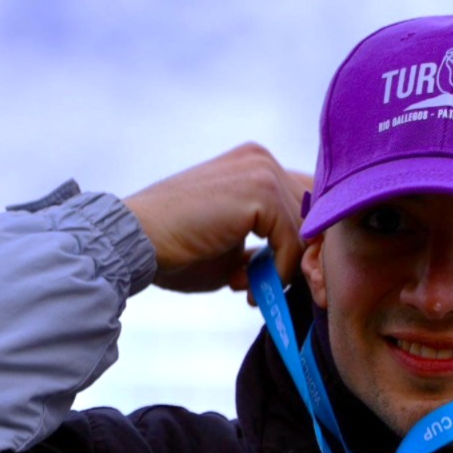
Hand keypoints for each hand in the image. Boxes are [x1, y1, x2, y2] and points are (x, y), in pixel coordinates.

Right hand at [124, 144, 312, 294]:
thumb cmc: (177, 250)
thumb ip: (266, 249)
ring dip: (287, 270)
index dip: (303, 244)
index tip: (281, 279)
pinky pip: (293, 241)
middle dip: (302, 257)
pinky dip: (279, 272)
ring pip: (307, 230)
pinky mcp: (260, 192)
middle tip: (274, 289)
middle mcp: (261, 160)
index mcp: (254, 166)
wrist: (137, 243)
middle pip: (316, 214)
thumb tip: (293, 267)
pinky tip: (250, 289)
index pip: (307, 203)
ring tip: (255, 291)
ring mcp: (261, 171)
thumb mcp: (233, 249)